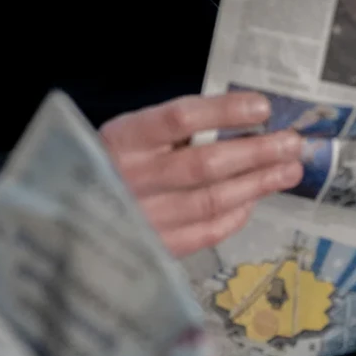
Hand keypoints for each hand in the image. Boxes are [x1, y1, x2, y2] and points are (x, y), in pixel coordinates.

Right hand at [100, 92, 302, 256]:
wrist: (64, 218)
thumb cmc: (107, 167)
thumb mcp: (127, 137)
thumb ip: (170, 129)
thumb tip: (234, 121)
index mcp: (122, 139)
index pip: (180, 118)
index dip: (224, 111)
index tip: (262, 106)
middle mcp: (132, 179)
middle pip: (205, 163)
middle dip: (256, 152)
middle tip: (292, 143)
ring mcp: (143, 218)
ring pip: (212, 199)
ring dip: (257, 183)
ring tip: (289, 170)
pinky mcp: (155, 248)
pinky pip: (205, 231)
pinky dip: (235, 215)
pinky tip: (254, 200)